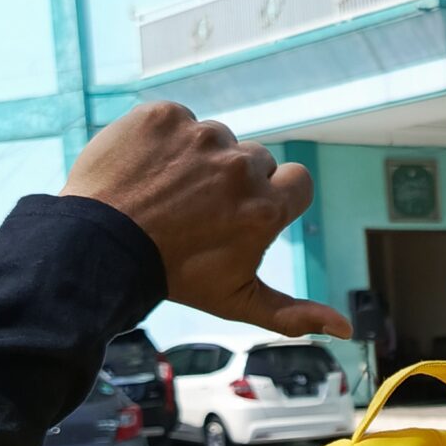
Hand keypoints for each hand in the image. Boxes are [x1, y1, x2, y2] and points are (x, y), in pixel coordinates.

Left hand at [64, 103, 347, 338]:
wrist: (97, 248)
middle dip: (233, 181)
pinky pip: (176, 121)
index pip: (297, 181)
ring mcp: (200, 136)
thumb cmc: (174, 277)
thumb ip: (296, 314)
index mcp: (265, 206)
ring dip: (198, 160)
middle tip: (196, 211)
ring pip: (215, 140)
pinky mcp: (163, 115)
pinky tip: (145, 171)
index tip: (242, 214)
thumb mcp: (238, 301)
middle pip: (255, 161)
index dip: (273, 198)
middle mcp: (240, 165)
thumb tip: (347, 329)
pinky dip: (163, 141)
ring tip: (165, 193)